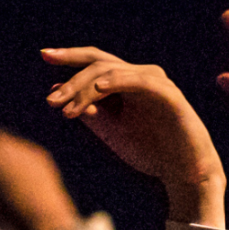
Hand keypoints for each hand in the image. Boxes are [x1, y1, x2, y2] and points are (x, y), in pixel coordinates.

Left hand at [42, 47, 225, 225]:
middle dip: (72, 78)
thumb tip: (56, 92)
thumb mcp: (111, 131)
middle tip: (52, 100)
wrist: (184, 173)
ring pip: (114, 72)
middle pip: (100, 64)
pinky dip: (118, 82)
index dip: (70, 57)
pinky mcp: (170, 96)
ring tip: (68, 109)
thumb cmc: (151, 151)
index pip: (95, 63)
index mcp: (127, 83)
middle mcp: (141, 77)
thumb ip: (89, 111)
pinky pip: (141, 81)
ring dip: (86, 88)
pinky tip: (98, 90)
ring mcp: (156, 84)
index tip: (44, 56)